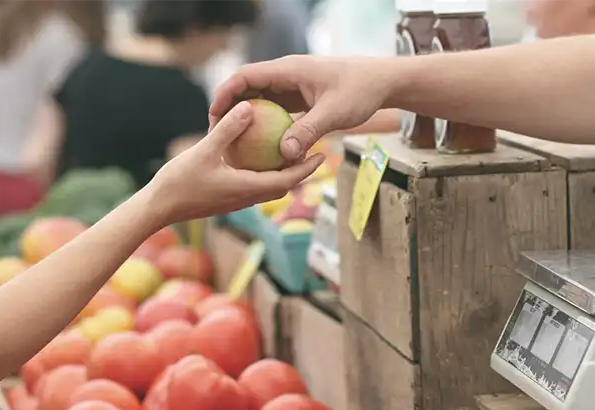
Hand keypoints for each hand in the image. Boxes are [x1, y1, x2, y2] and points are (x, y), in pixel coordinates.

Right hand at [150, 101, 324, 225]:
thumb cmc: (179, 182)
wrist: (158, 208)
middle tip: (315, 152)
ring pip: (269, 187)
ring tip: (292, 153)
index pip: (287, 180)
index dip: (306, 168)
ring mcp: (236, 200)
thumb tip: (248, 107)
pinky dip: (264, 173)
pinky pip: (253, 185)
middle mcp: (247, 198)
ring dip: (283, 173)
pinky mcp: (227, 198)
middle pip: (283, 185)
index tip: (322, 155)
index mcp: (247, 188)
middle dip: (301, 171)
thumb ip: (228, 129)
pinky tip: (258, 157)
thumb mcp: (204, 151)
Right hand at [209, 55, 391, 161]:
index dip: (225, 94)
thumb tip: (285, 154)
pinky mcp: (300, 99)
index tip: (213, 116)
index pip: (245, 76)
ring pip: (261, 101)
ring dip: (247, 119)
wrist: (381, 82)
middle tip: (217, 134)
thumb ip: (308, 131)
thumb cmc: (360, 91)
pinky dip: (266, 126)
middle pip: (247, 89)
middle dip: (230, 109)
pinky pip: (276, 111)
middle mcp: (286, 76)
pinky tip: (261, 149)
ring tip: (233, 143)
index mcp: (288, 70)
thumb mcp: (334, 113)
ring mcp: (293, 87)